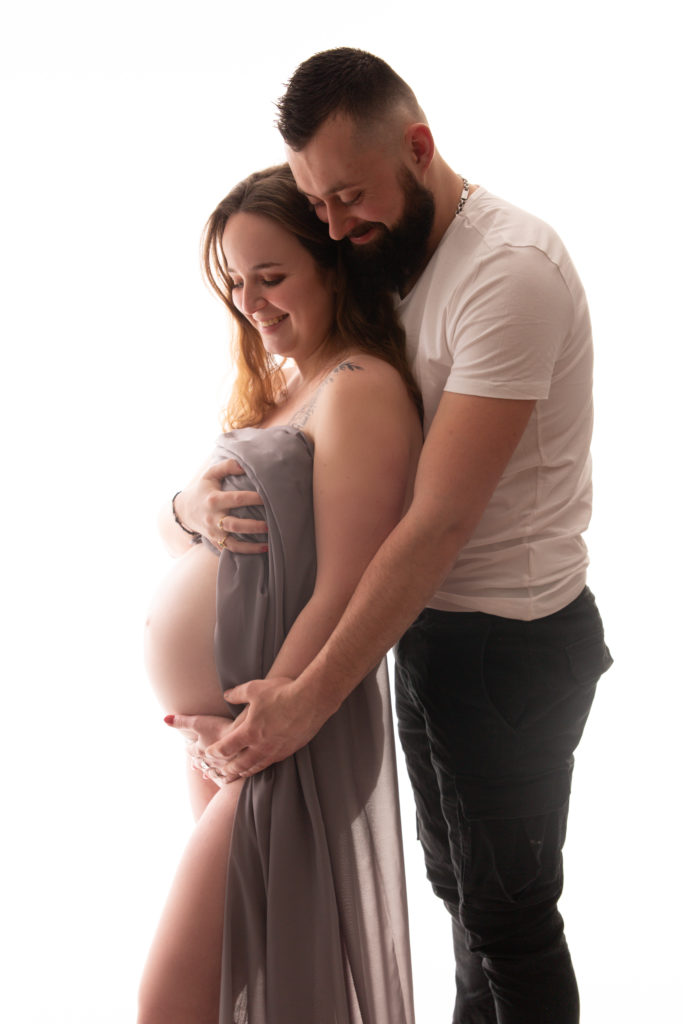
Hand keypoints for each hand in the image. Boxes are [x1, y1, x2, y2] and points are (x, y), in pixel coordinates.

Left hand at [164, 713, 237, 785]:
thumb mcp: (198, 722)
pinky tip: (225, 777)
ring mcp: (223, 766)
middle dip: (197, 762)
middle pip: (201, 762)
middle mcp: (209, 760)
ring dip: (209, 772)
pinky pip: (228, 777)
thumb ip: (182, 722)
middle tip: (194, 765)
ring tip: (206, 775)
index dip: (188, 748)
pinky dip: (224, 777)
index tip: (187, 747)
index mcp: (200, 749)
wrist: (243, 739)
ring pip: (213, 771)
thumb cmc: (220, 729)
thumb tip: (164, 719)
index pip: (191, 749)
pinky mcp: (236, 769)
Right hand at [175, 460, 267, 551]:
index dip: (253, 498)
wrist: (184, 510)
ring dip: (251, 545)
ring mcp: (213, 533)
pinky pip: (230, 550)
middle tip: (270, 524)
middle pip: (234, 525)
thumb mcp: (210, 474)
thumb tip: (244, 465)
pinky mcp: (215, 541)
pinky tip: (261, 549)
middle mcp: (213, 518)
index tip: (268, 497)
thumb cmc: (203, 489)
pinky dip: (245, 552)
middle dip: (254, 526)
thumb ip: (227, 466)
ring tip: (269, 543)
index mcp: (214, 500)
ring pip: (233, 543)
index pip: (236, 499)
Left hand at [215, 676, 335, 780]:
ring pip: (256, 767)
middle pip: (240, 764)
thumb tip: (226, 695)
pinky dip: (262, 766)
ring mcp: (276, 750)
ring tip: (239, 773)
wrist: (311, 700)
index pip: (226, 747)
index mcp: (249, 732)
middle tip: (221, 772)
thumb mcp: (254, 688)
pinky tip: (262, 765)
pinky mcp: (290, 750)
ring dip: (245, 771)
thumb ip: (237, 694)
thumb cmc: (281, 692)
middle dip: (228, 768)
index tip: (209, 753)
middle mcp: (261, 746)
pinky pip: (272, 763)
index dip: (215, 752)